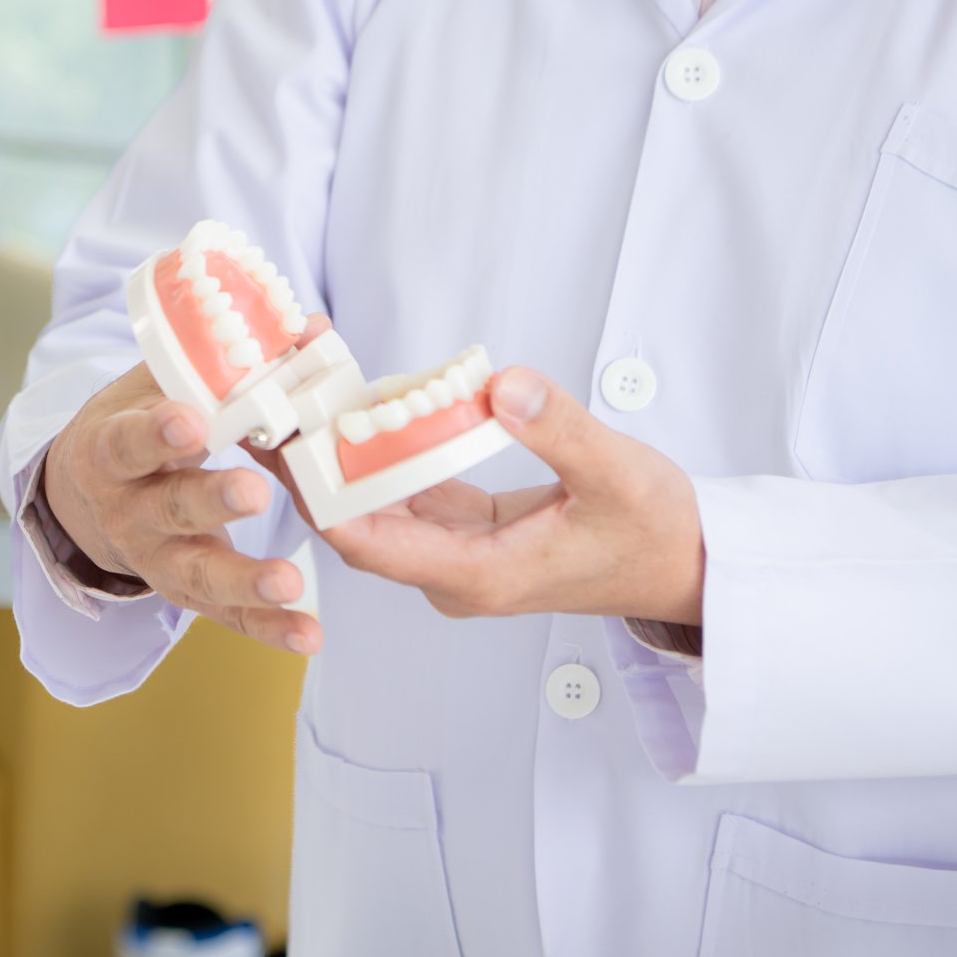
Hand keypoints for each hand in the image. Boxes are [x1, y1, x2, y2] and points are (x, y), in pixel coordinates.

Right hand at [43, 364, 321, 654]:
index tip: (191, 421)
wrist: (85, 499)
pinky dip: (268, 628)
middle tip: (253, 492)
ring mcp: (155, 559)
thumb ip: (224, 361)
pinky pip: (227, 617)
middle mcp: (127, 513)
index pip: (127, 443)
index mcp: (109, 453)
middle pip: (165, 511)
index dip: (156, 434)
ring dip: (243, 579)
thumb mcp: (155, 386)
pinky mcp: (186, 594)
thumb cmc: (133, 426)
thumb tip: (313, 326)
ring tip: (289, 582)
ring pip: (196, 574)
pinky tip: (308, 636)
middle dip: (208, 502)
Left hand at [309, 367, 704, 623]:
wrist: (685, 564)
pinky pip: (401, 486)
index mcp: (478, 575)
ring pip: (370, 500)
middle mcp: (451, 570)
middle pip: (354, 518)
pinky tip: (348, 400)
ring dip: (333, 446)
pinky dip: (374, 445)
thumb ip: (562, 432)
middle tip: (271, 391)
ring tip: (296, 380)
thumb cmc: (657, 532)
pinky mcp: (459, 527)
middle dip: (309, 458)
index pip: (370, 542)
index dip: (317, 493)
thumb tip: (506, 386)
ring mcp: (451, 550)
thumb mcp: (620, 474)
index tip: (286, 440)